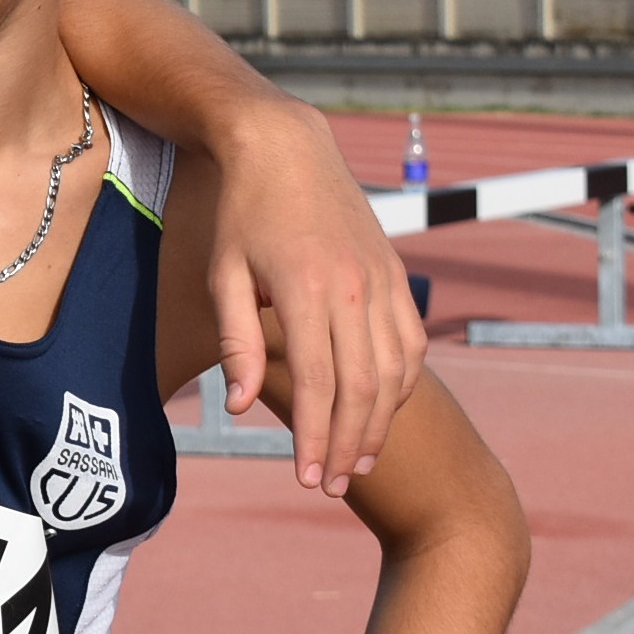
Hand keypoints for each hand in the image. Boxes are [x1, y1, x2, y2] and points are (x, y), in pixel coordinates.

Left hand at [209, 101, 424, 495]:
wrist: (286, 147)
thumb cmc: (241, 213)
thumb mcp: (222, 274)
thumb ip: (236, 341)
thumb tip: (238, 407)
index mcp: (306, 291)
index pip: (318, 385)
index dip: (314, 438)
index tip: (306, 479)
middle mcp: (354, 289)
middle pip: (362, 388)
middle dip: (347, 444)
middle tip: (328, 486)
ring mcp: (383, 280)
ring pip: (396, 370)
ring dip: (379, 422)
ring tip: (356, 461)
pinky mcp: (396, 273)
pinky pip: (411, 342)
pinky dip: (402, 384)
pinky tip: (382, 411)